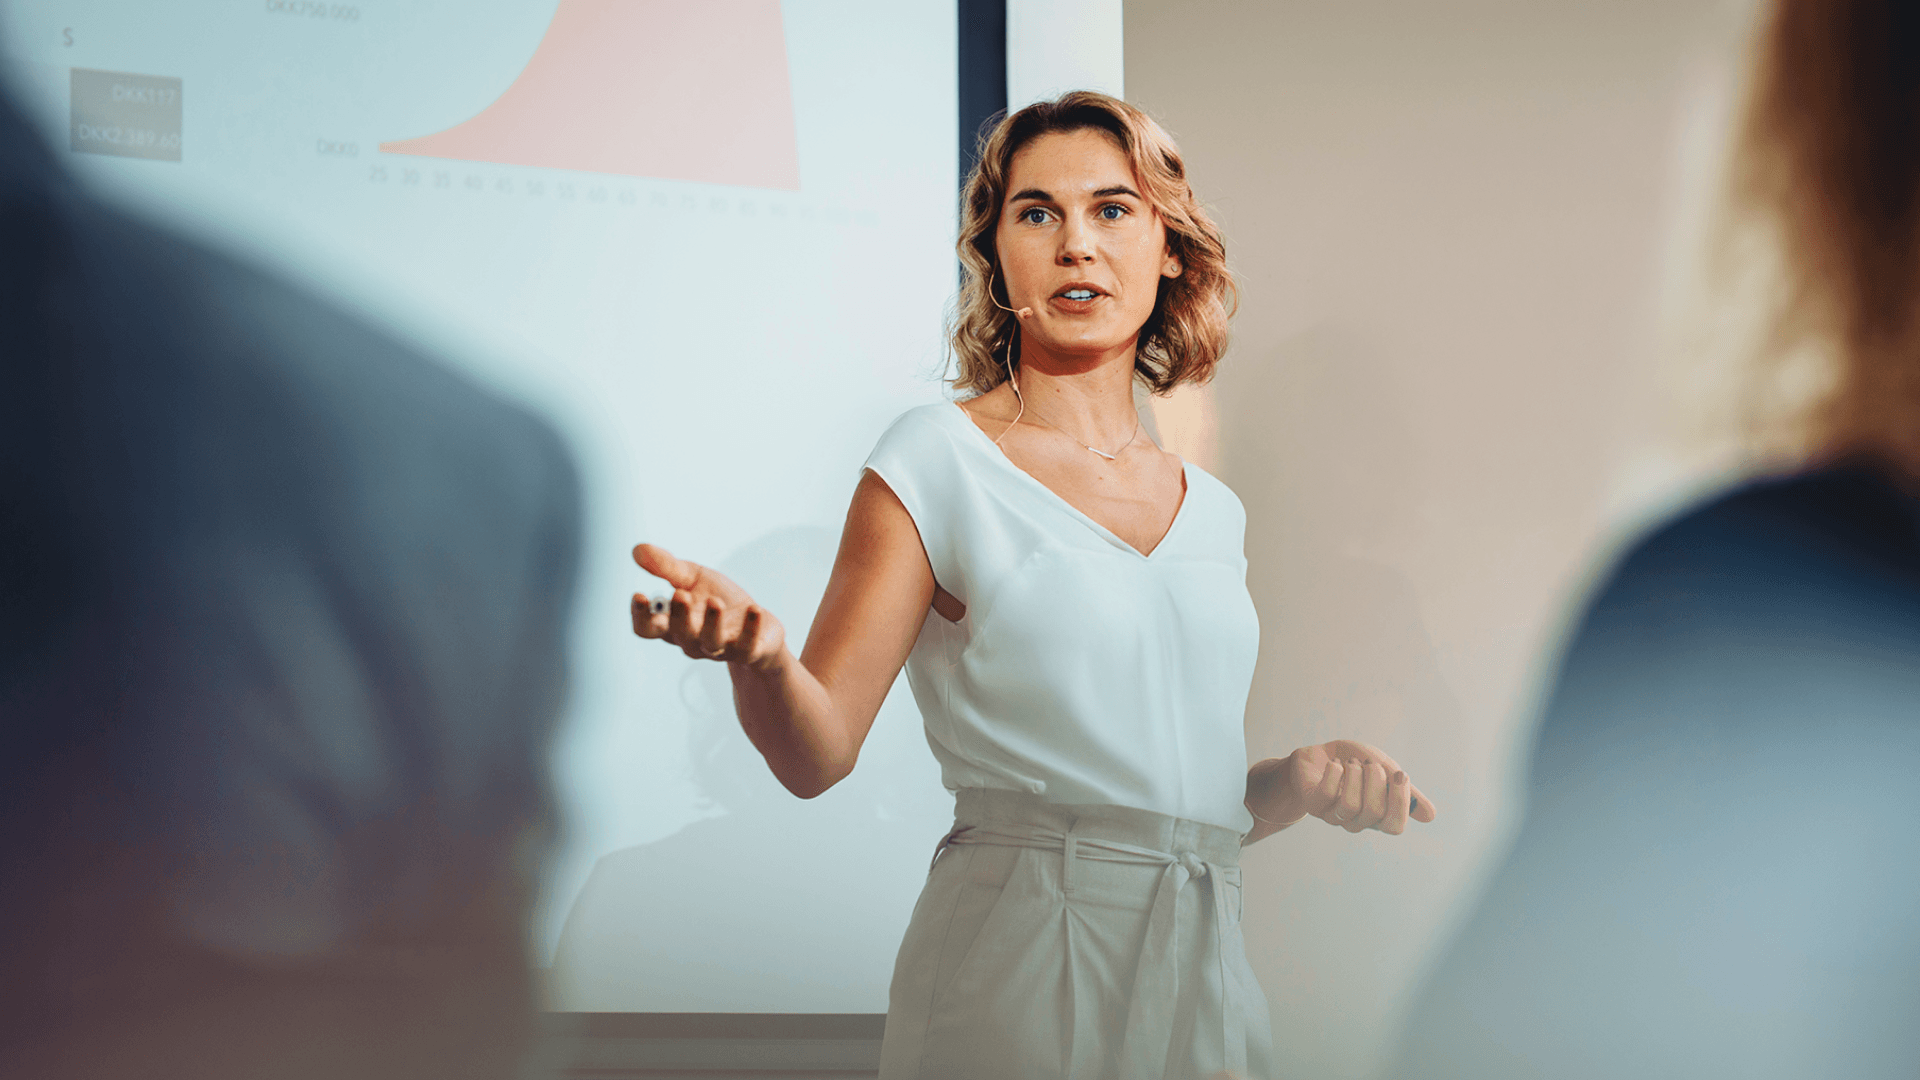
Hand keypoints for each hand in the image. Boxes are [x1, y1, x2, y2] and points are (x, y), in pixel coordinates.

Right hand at [630, 543, 785, 670]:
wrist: (759, 623)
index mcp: (673, 624)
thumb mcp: (693, 578)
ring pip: (710, 642)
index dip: (641, 616)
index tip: (639, 595)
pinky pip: (747, 645)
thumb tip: (637, 550)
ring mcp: (720, 648)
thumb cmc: (719, 599)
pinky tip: (754, 609)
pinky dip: (750, 629)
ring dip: (711, 623)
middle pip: (679, 634)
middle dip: (679, 616)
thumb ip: (666, 567)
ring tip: (715, 602)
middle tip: (680, 594)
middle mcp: (692, 640)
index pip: (647, 628)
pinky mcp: (748, 651)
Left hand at [1248, 740, 1436, 835]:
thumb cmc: (1354, 764)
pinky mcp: (1313, 804)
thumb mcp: (1385, 770)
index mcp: (1377, 817)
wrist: (1318, 755)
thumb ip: (1406, 791)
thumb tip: (1430, 816)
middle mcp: (1356, 821)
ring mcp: (1333, 815)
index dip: (1400, 801)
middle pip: (1375, 811)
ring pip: (1351, 804)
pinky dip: (1335, 771)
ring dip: (1354, 774)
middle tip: (1368, 763)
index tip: (1400, 773)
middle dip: (1375, 779)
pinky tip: (1335, 765)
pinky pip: (1328, 792)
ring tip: (1351, 763)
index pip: (1395, 826)